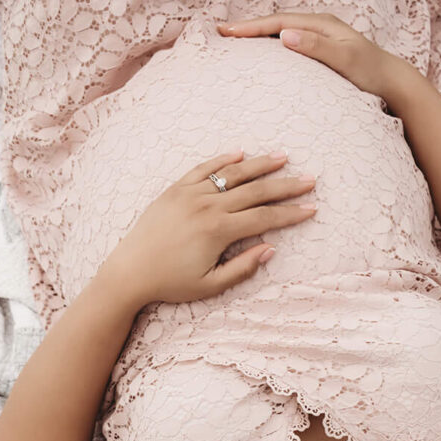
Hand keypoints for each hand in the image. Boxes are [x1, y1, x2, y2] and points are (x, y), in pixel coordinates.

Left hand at [95, 151, 315, 307]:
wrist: (129, 272)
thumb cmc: (170, 283)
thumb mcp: (210, 285)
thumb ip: (242, 268)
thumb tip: (270, 249)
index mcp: (218, 231)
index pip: (264, 217)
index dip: (291, 213)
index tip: (311, 208)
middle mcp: (207, 206)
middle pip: (255, 191)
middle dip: (285, 186)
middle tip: (309, 180)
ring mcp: (190, 194)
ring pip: (232, 175)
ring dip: (260, 165)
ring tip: (282, 157)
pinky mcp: (175, 190)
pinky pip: (203, 169)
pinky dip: (223, 160)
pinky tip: (240, 154)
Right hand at [216, 12, 409, 99]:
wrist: (392, 83)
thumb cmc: (371, 74)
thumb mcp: (345, 60)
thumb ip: (317, 47)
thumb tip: (285, 35)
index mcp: (321, 25)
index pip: (278, 22)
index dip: (251, 27)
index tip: (227, 32)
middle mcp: (318, 28)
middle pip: (276, 24)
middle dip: (248, 29)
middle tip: (220, 34)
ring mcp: (319, 39)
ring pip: (280, 34)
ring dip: (257, 38)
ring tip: (233, 43)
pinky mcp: (320, 53)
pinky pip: (289, 46)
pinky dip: (270, 48)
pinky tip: (260, 57)